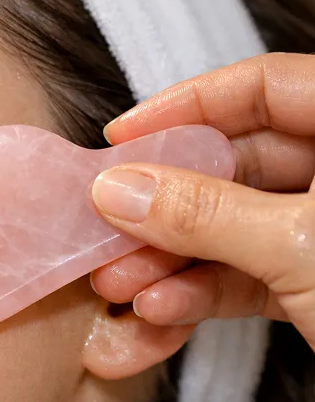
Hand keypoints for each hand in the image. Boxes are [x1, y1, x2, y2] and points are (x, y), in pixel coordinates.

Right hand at [89, 53, 314, 350]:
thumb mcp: (304, 247)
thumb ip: (205, 213)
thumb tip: (120, 188)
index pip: (262, 88)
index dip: (185, 105)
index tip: (122, 136)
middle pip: (232, 168)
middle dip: (163, 206)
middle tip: (107, 227)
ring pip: (229, 230)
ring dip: (168, 261)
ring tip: (120, 286)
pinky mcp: (314, 287)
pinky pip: (244, 278)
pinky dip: (199, 296)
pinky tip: (160, 313)